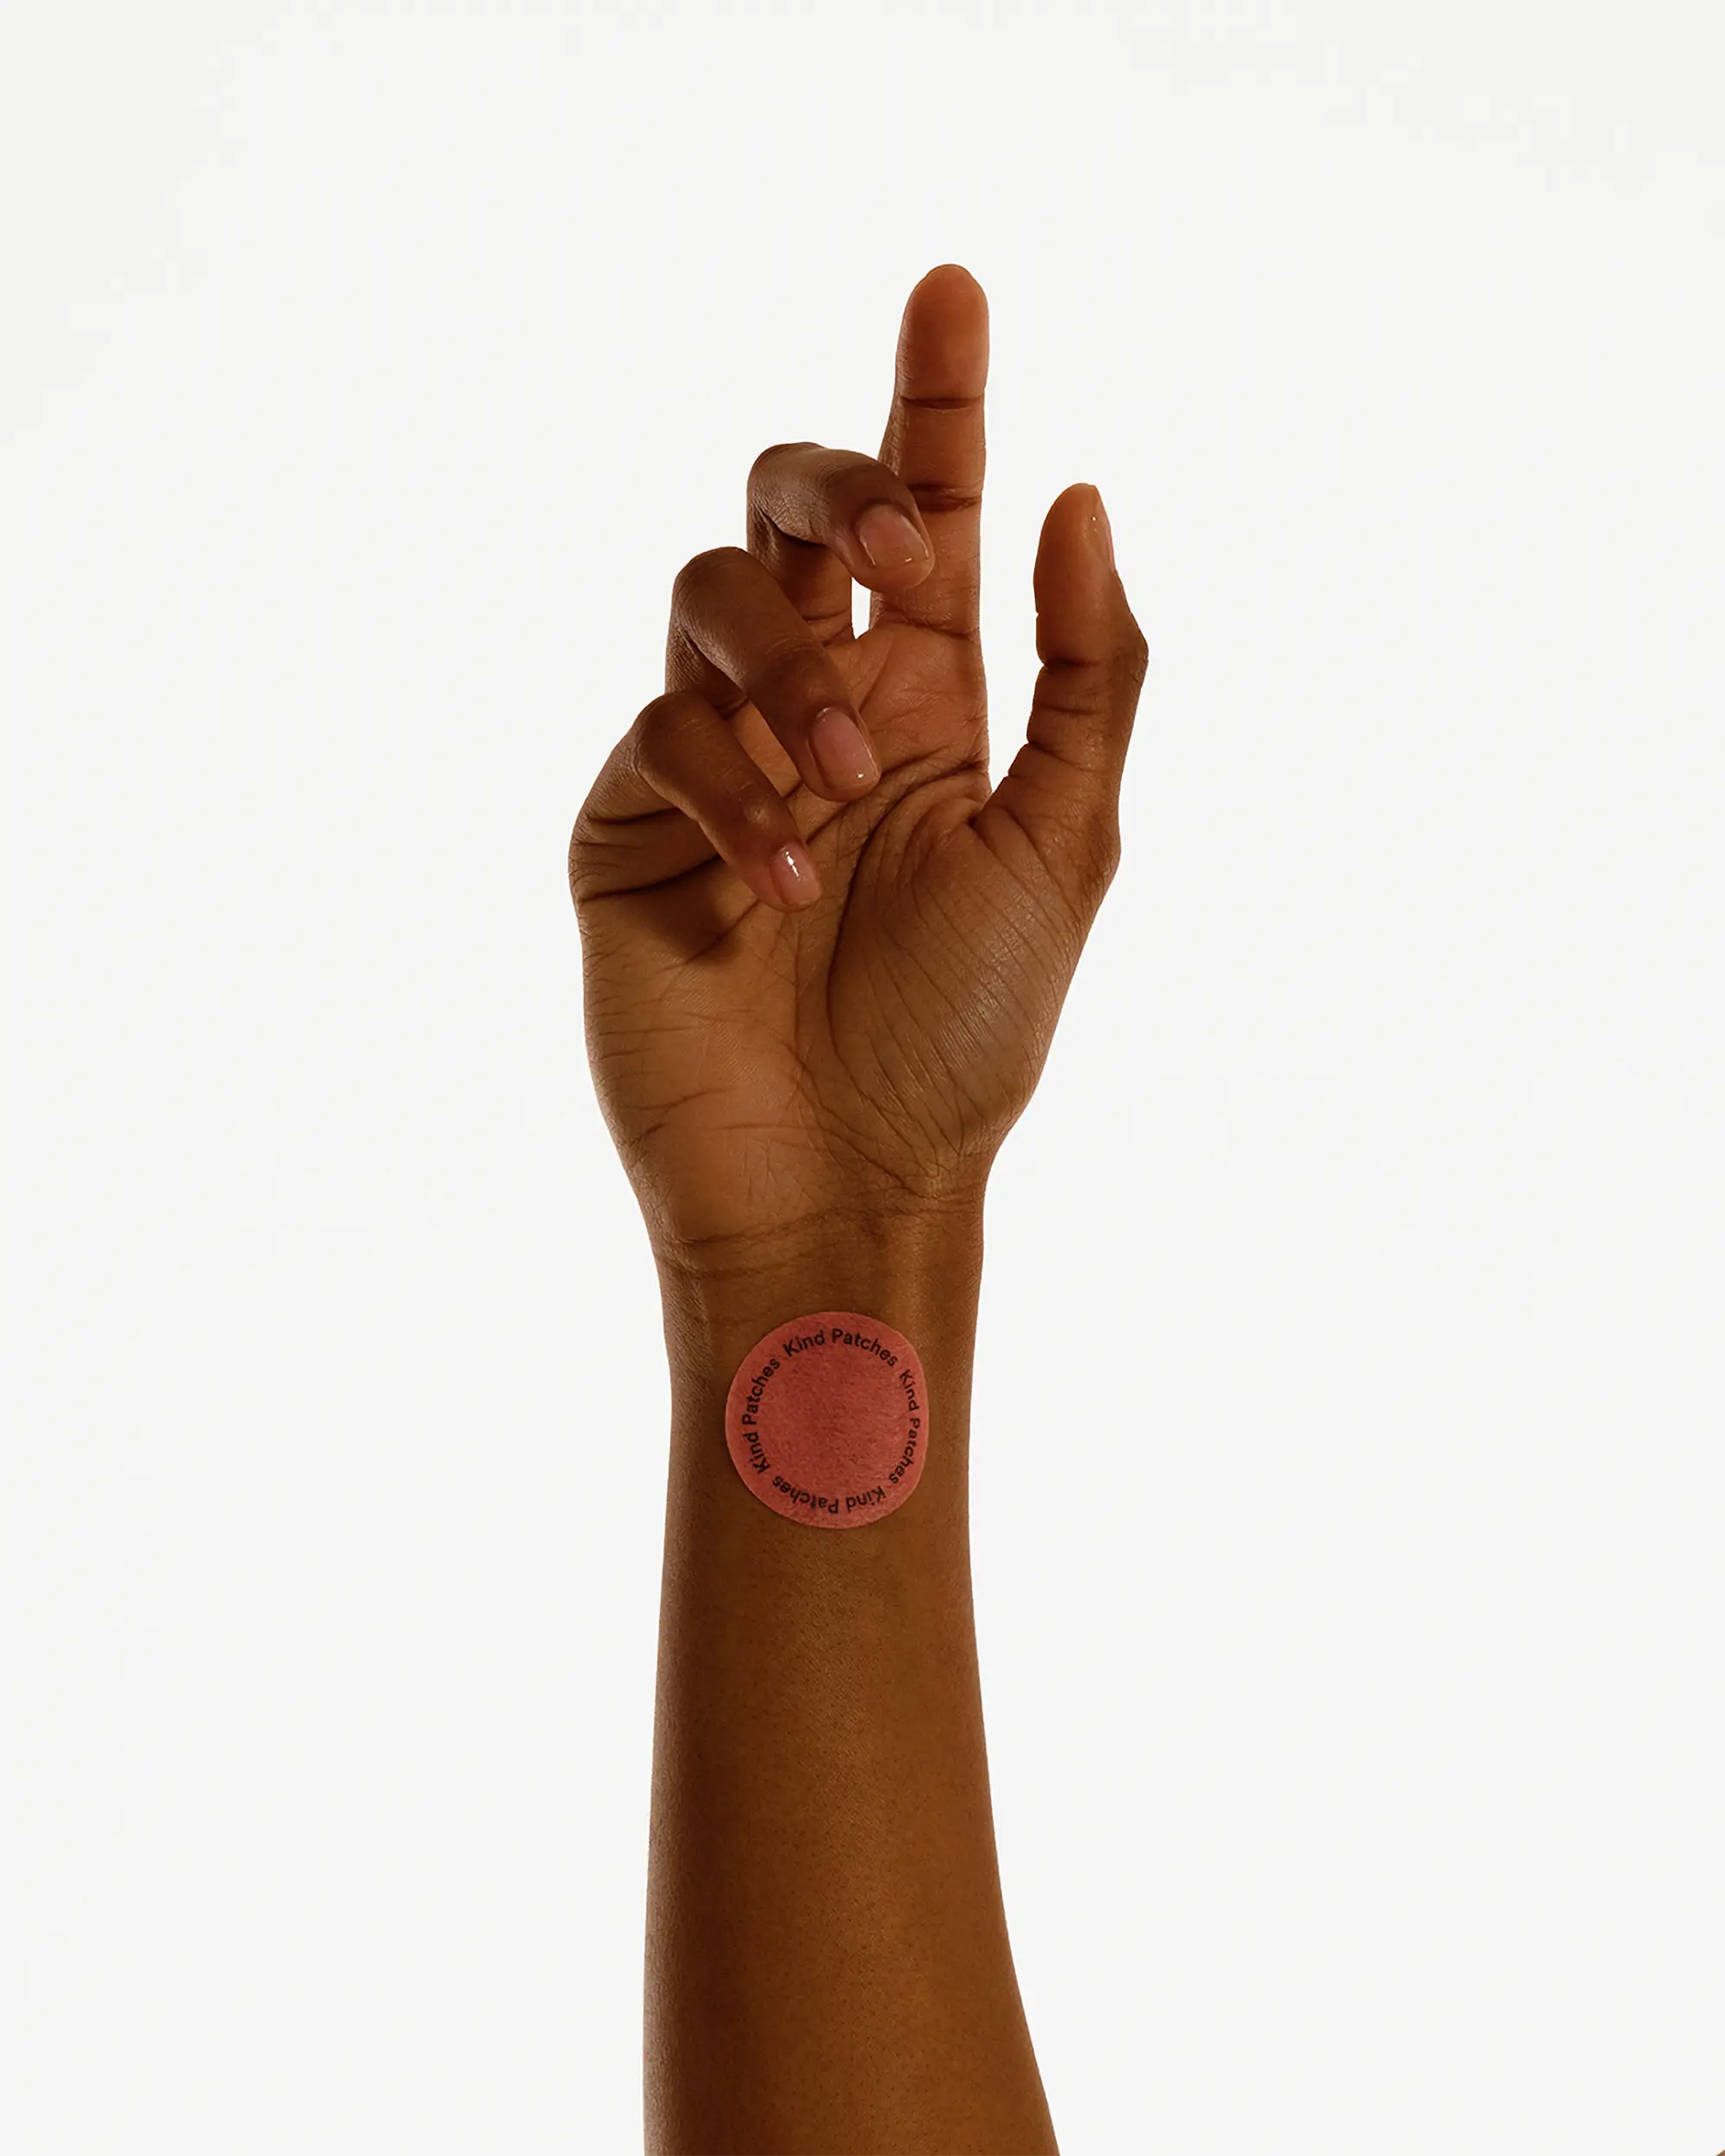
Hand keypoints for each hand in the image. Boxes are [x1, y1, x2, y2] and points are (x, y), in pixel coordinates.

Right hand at [569, 264, 1148, 1267]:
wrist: (846, 1179)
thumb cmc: (964, 1034)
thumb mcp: (1064, 845)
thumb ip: (1087, 674)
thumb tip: (1078, 494)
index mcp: (928, 702)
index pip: (927, 516)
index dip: (935, 398)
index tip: (955, 286)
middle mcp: (818, 707)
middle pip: (795, 509)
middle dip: (842, 490)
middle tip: (914, 557)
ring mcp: (715, 759)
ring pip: (711, 594)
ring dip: (791, 665)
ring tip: (851, 784)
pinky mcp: (629, 823)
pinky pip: (663, 732)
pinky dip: (733, 787)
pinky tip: (783, 881)